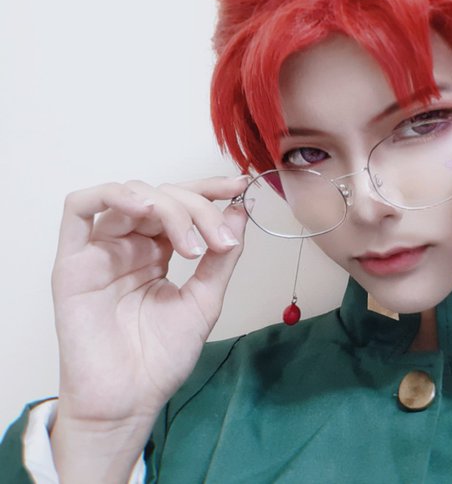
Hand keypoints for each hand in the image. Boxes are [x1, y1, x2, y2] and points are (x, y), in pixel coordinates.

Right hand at [51, 176, 248, 425]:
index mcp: (157, 251)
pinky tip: (144, 208)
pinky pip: (79, 208)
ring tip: (191, 243)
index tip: (240, 189)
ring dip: (168, 207)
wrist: (129, 400)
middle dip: (198, 209)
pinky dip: (113, 196)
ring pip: (130, 196)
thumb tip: (239, 213)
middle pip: (161, 196)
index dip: (209, 191)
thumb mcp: (204, 300)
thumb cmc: (161, 358)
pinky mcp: (73, 261)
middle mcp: (128, 244)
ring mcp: (100, 250)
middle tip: (221, 240)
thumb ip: (220, 257)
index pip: (181, 204)